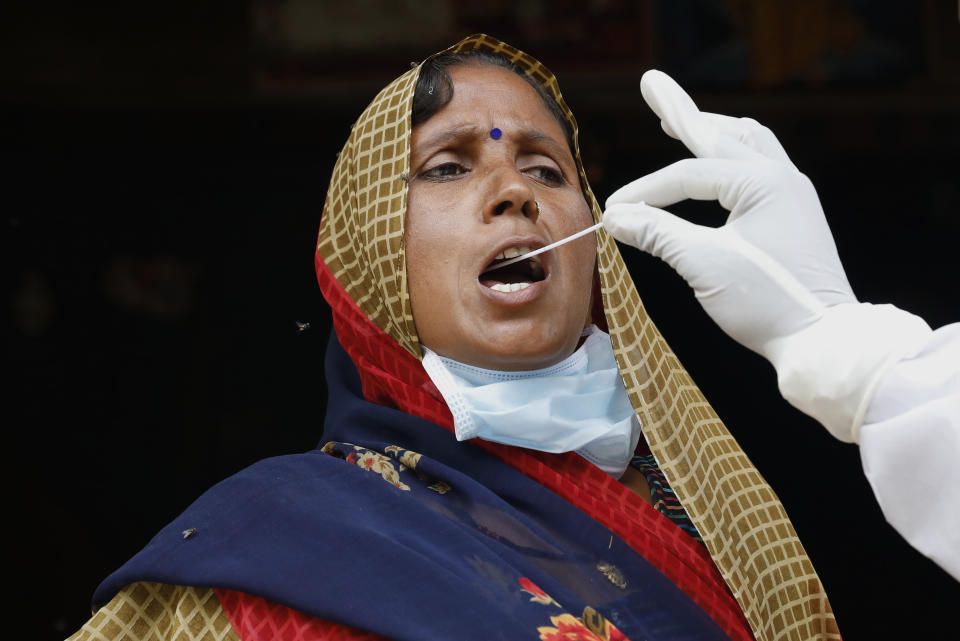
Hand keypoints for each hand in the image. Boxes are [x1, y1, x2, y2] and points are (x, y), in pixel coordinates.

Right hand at [603, 69, 855, 358]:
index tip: (613, 211)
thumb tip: (616, 217)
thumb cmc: (766, 301)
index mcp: (762, 182)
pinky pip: (759, 166)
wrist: (822, 339)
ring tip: (686, 121)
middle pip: (722, 133)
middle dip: (683, 113)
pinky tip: (719, 163)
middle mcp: (781, 177)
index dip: (646, 191)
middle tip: (653, 85)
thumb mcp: (703, 266)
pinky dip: (730, 156)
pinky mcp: (793, 215)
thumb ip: (658, 234)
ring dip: (712, 130)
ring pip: (747, 143)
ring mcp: (792, 194)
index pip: (688, 175)